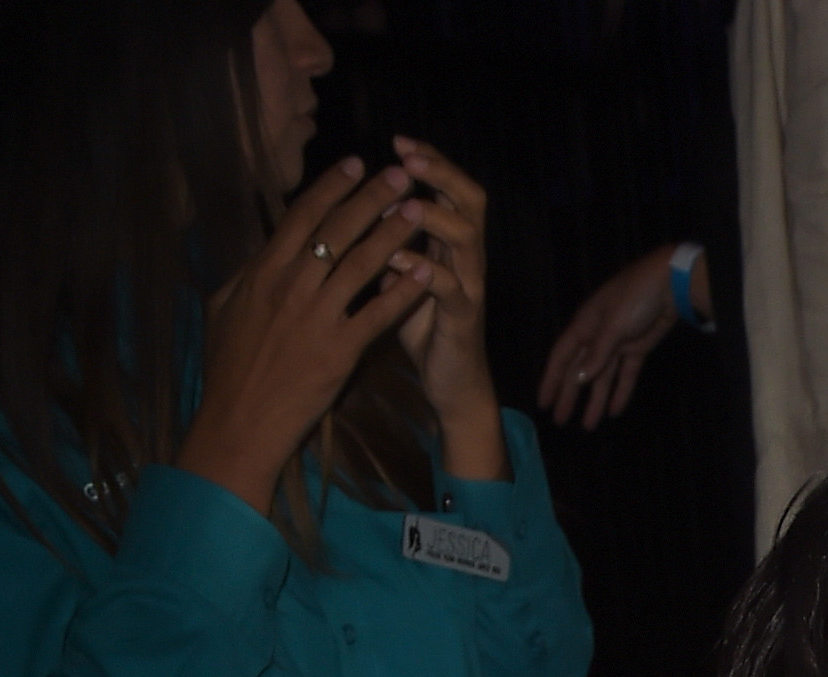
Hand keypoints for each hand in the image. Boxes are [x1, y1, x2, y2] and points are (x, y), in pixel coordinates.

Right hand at [180, 157, 429, 515]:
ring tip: (418, 210)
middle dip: (371, 198)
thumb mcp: (224, 308)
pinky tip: (424, 272)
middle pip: (338, 230)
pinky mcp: (339, 352)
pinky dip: (402, 291)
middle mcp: (291, 285)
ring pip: (362, 264)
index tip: (355, 164)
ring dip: (394, 234)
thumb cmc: (227, 368)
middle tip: (399, 176)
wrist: (238, 421)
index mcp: (263, 270)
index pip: (303, 215)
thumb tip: (258, 252)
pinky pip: (378, 315)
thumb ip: (246, 274)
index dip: (332, 186)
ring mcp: (317, 317)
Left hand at [383, 138, 503, 479]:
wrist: (450, 385)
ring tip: (406, 204)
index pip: (450, 186)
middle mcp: (467, 258)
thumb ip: (386, 244)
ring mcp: (469, 287)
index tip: (396, 140)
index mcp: (450, 243)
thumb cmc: (423, 329)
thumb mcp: (398, 277)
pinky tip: (396, 259)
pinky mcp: (463, 319)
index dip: (429, 159)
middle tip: (407, 157)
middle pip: (471, 199)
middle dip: (440, 172)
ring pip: (465, 237)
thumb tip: (356, 211)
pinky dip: (423, 269)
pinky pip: (449, 287)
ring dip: (434, 216)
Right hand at [537, 243, 685, 429]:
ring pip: (601, 378)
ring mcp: (616, 344)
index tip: (543, 402)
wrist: (667, 285)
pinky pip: (625, 375)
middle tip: (560, 420)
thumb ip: (597, 354)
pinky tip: (614, 411)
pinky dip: (620, 393)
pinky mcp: (636, 349)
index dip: (551, 380)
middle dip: (569, 396)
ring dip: (594, 401)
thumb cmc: (633, 298)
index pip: (561, 357)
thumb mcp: (612, 326)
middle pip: (579, 372)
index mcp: (584, 326)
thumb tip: (579, 379)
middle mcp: (596, 337)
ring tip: (588, 425)